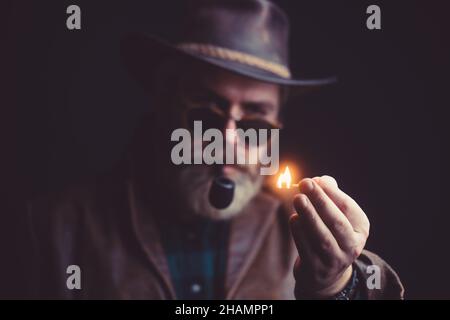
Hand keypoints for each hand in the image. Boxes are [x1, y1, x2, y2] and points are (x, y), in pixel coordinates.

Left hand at [289, 176, 369, 297]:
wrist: (326, 274)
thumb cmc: (329, 233)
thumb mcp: (336, 215)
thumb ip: (330, 195)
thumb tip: (320, 180)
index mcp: (360, 229)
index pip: (348, 209)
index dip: (332, 193)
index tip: (315, 180)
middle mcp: (351, 246)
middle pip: (336, 222)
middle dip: (321, 201)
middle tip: (305, 183)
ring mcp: (334, 260)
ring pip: (322, 237)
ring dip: (309, 216)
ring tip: (298, 199)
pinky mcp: (316, 269)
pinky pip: (307, 249)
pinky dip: (299, 233)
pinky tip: (293, 219)